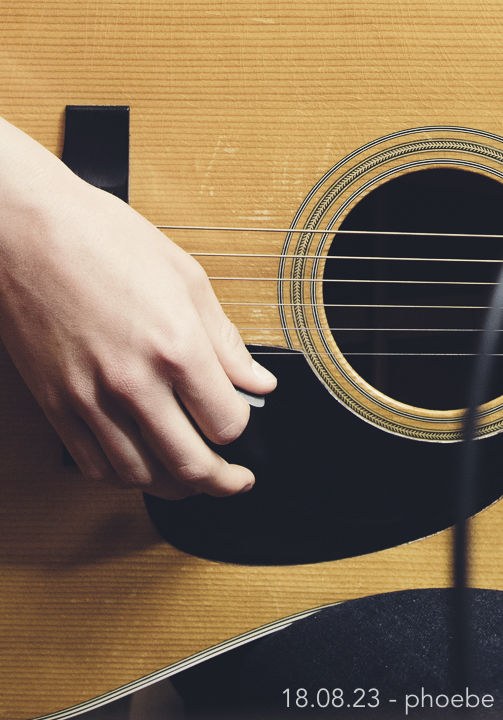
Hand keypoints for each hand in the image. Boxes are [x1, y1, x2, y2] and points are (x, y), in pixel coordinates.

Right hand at [0, 117, 275, 497]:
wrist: (27, 232)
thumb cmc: (103, 239)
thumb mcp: (185, 277)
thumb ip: (225, 340)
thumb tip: (257, 380)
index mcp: (175, 345)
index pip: (226, 422)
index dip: (242, 427)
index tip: (245, 421)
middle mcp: (133, 382)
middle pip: (189, 463)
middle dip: (222, 481)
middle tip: (236, 481)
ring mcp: (89, 400)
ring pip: (140, 475)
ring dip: (175, 487)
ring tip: (194, 479)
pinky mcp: (56, 407)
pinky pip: (94, 465)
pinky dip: (123, 477)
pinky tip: (141, 466)